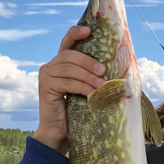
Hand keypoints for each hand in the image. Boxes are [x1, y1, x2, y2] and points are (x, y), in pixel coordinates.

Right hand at [34, 26, 106, 153]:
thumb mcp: (86, 89)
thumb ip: (92, 76)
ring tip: (103, 86)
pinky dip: (82, 87)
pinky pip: (67, 82)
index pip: (67, 42)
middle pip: (70, 55)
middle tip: (104, 71)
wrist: (59, 133)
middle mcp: (50, 66)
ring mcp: (46, 75)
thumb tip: (117, 67)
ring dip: (89, 76)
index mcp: (60, 63)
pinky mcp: (45, 87)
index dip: (76, 33)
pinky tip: (92, 95)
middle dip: (89, 61)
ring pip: (70, 68)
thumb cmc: (76, 112)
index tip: (89, 30)